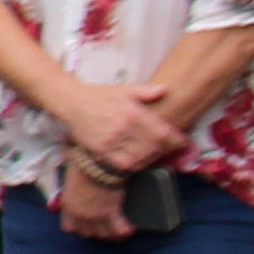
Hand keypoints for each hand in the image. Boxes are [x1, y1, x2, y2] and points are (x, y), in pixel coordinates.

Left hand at [58, 163, 135, 241]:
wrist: (96, 162)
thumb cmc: (82, 165)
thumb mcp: (72, 179)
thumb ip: (73, 189)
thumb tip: (77, 188)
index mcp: (68, 206)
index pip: (69, 228)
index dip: (79, 227)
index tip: (86, 224)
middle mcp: (80, 214)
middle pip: (89, 233)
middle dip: (96, 230)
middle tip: (105, 225)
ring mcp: (96, 216)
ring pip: (105, 235)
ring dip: (112, 232)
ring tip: (119, 228)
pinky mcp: (111, 212)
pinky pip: (120, 230)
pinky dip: (126, 229)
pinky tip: (130, 227)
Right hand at [60, 87, 185, 179]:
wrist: (72, 102)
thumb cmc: (100, 95)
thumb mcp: (124, 89)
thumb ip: (146, 91)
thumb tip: (165, 89)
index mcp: (132, 112)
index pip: (162, 132)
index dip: (175, 140)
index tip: (181, 142)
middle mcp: (123, 127)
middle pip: (154, 147)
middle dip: (165, 149)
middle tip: (169, 148)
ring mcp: (111, 140)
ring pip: (140, 157)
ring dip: (151, 157)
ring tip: (153, 153)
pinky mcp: (101, 150)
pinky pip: (123, 163)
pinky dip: (134, 164)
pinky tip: (136, 159)